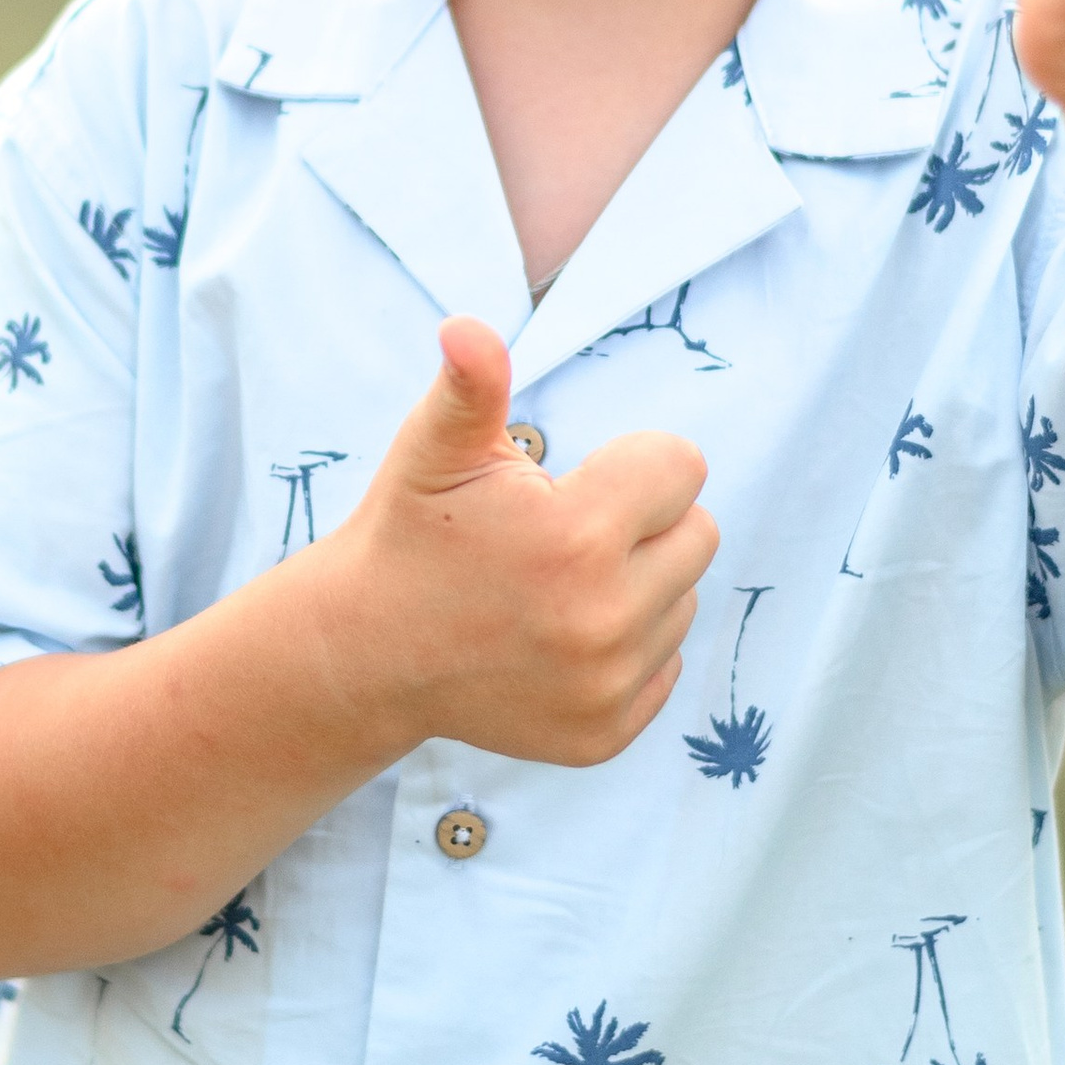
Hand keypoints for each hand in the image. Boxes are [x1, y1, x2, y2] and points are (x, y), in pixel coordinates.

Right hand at [319, 318, 716, 766]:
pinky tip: (558, 639)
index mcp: (576, 538)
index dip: (629, 463)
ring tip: (555, 588)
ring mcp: (605, 686)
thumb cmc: (411, 532)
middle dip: (642, 522)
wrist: (366, 653)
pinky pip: (665, 665)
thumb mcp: (435, 449)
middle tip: (564, 535)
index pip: (682, 468)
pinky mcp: (604, 734)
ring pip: (682, 601)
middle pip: (698, 534)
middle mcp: (603, 621)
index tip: (572, 482)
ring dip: (636, 585)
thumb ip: (470, 385)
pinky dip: (627, 649)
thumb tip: (467, 330)